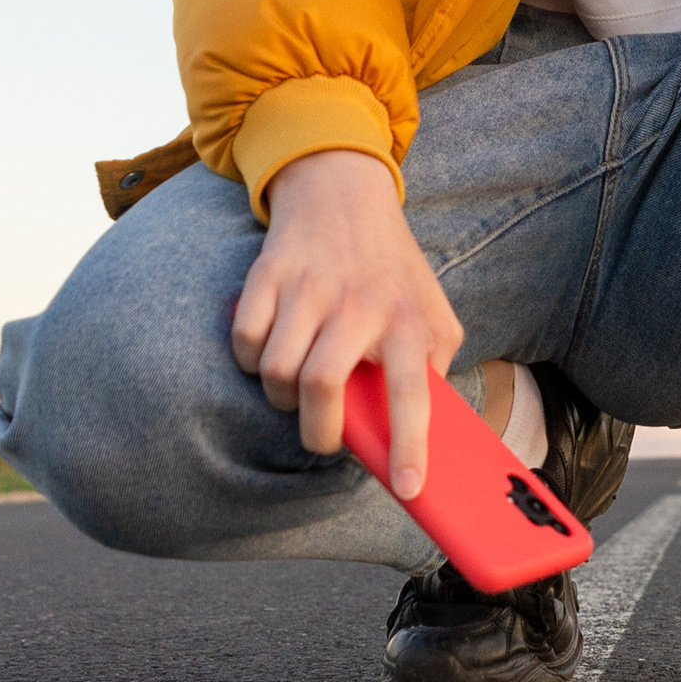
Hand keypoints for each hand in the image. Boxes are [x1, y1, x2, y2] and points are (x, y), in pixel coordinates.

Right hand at [229, 149, 463, 499]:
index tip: (408, 488)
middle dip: (317, 431)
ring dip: (280, 397)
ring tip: (296, 389)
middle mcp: (358, 304)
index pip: (413, 392)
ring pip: (276, 370)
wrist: (341, 193)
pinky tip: (270, 351)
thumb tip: (426, 427)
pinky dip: (251, 361)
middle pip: (321, 387)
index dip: (410, 445)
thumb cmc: (390, 268)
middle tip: (322, 438)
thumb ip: (435, 363)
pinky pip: (245, 342)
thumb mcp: (433, 309)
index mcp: (407, 319)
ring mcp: (308, 288)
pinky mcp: (267, 275)